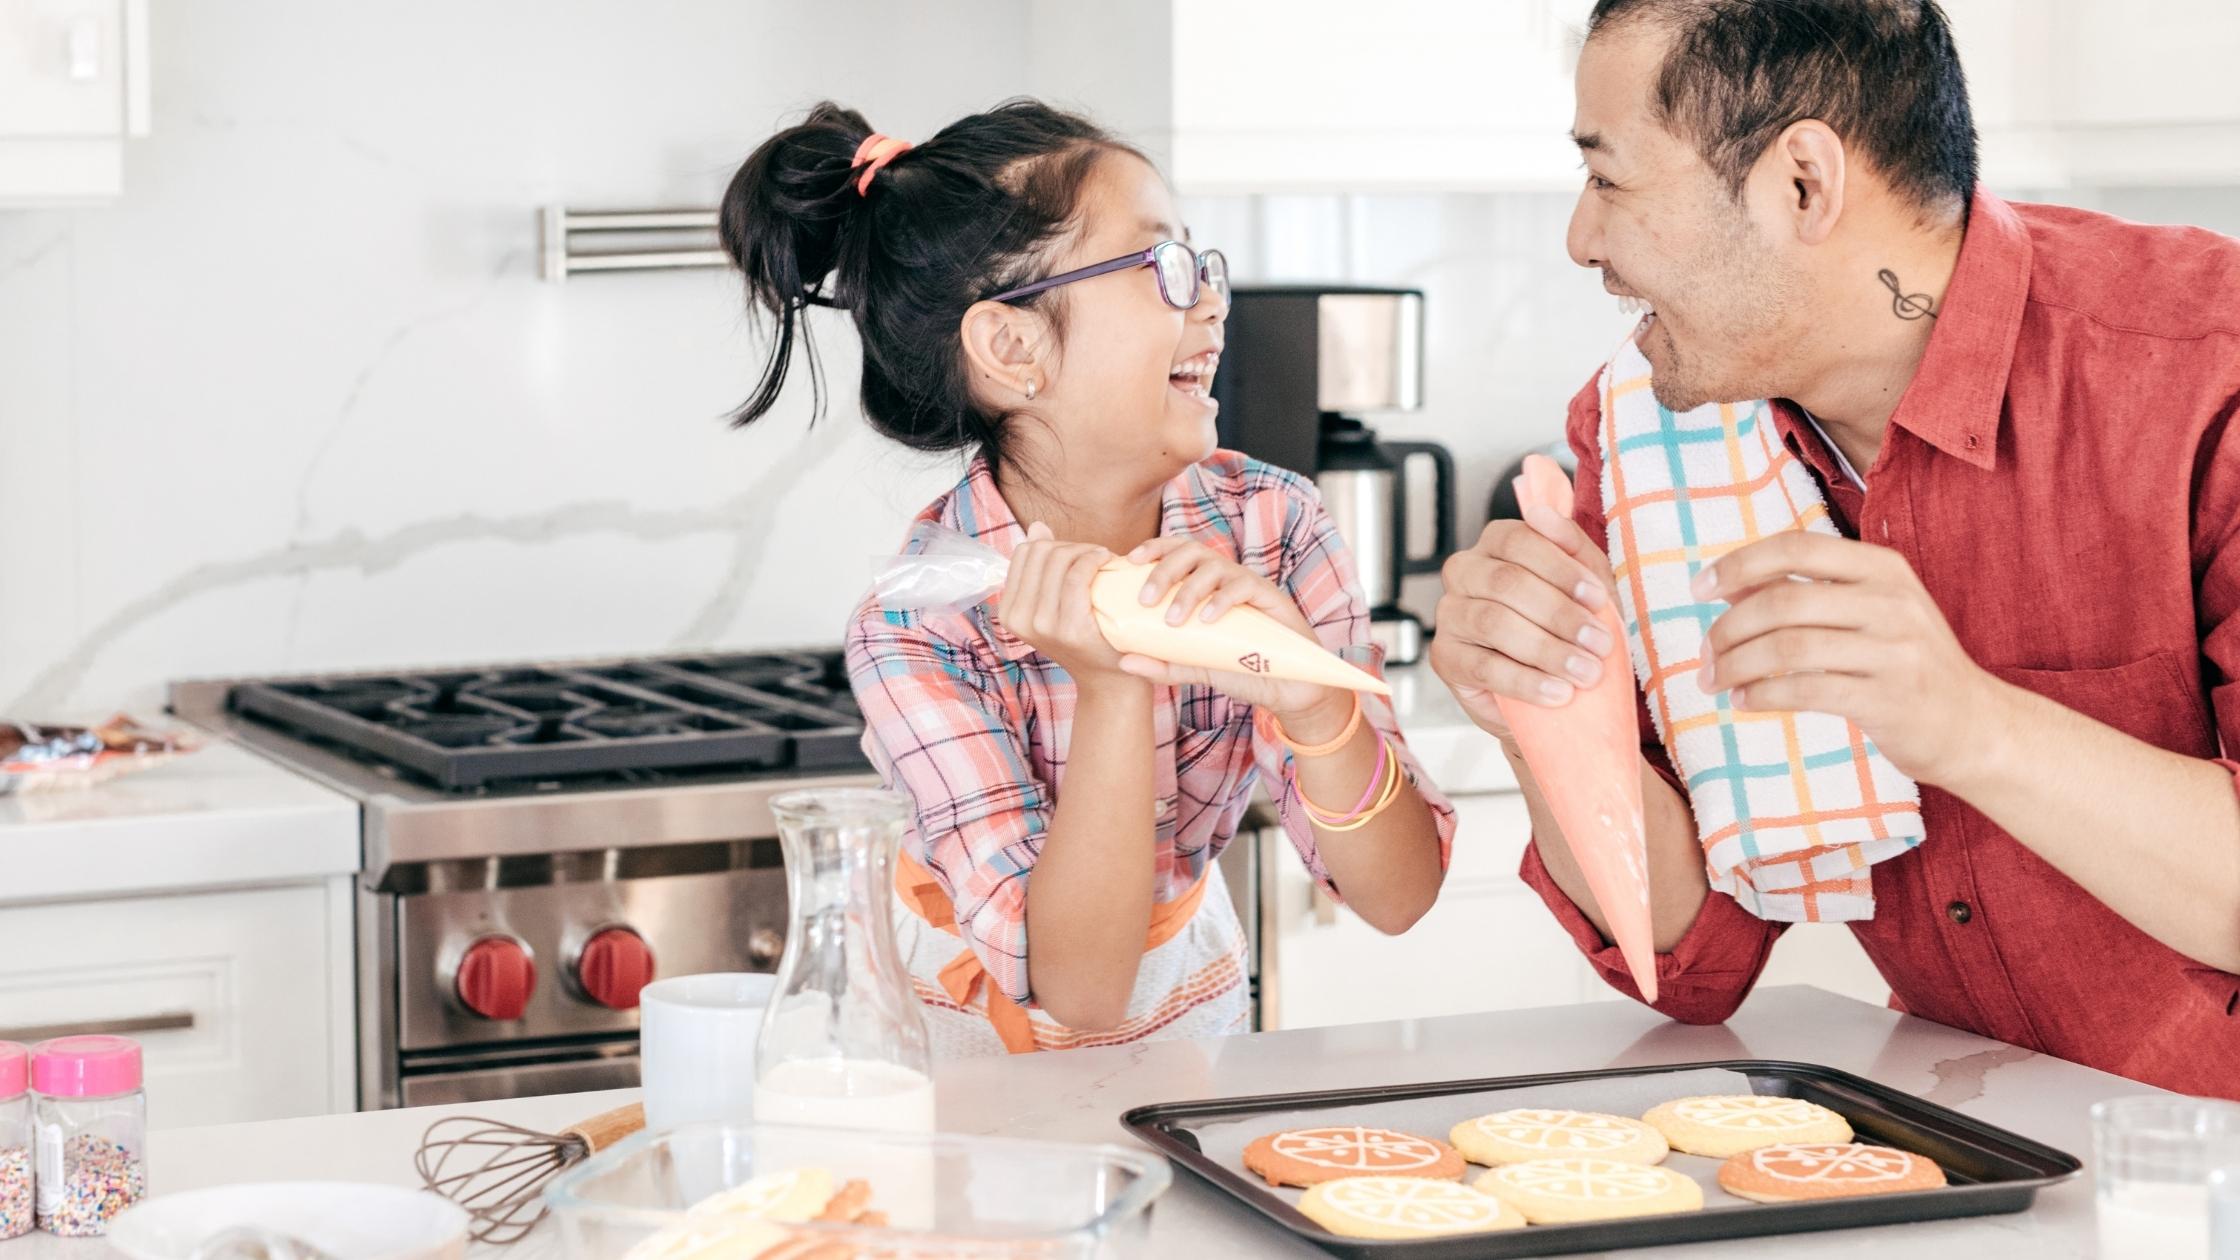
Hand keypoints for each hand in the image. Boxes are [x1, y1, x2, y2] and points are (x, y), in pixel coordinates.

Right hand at [998, 522, 1129, 683]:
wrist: (1109, 677)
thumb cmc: (1085, 636)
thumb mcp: (1053, 603)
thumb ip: (1041, 568)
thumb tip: (1037, 528)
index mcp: (1009, 612)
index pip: (1025, 552)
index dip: (1053, 543)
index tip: (1076, 554)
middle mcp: (1019, 619)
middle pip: (1041, 551)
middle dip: (1071, 545)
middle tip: (1095, 555)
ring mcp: (1042, 625)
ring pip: (1059, 559)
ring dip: (1085, 550)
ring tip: (1102, 559)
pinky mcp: (1068, 627)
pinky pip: (1075, 576)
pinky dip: (1093, 559)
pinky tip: (1107, 561)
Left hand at [1115, 536, 1341, 719]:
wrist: (1287, 688)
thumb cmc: (1242, 668)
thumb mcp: (1195, 667)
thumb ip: (1163, 664)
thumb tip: (1124, 661)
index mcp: (1205, 583)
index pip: (1177, 550)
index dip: (1154, 547)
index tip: (1129, 560)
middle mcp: (1225, 577)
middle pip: (1191, 551)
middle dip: (1164, 570)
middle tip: (1145, 600)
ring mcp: (1248, 584)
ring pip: (1216, 566)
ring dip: (1189, 590)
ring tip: (1173, 619)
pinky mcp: (1271, 598)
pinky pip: (1245, 586)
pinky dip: (1222, 600)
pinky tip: (1207, 620)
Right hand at [1429, 508, 1619, 741]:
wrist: (1547, 689)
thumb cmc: (1565, 627)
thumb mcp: (1582, 585)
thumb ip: (1572, 546)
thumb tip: (1545, 514)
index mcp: (1496, 544)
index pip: (1519, 540)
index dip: (1561, 569)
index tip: (1598, 598)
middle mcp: (1464, 572)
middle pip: (1507, 582)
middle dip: (1560, 614)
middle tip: (1598, 643)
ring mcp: (1449, 615)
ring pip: (1494, 623)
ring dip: (1548, 650)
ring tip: (1584, 672)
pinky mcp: (1445, 658)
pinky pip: (1483, 667)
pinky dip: (1526, 681)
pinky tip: (1557, 693)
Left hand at [1696, 532, 2004, 786]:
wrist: (1976, 726)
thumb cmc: (1906, 665)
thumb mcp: (1869, 612)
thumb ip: (1807, 592)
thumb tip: (1729, 585)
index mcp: (1882, 568)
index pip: (1795, 547)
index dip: (1738, 564)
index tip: (1699, 589)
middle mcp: (1891, 601)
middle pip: (1782, 600)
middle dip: (1728, 628)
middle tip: (1703, 655)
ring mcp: (1894, 650)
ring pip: (1787, 647)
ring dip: (1736, 666)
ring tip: (1715, 682)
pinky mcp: (1888, 698)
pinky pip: (1805, 690)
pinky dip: (1762, 695)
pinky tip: (1744, 702)